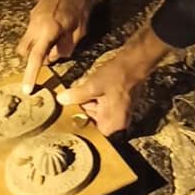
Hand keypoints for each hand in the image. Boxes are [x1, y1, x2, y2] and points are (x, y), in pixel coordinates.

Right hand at [16, 0, 97, 93]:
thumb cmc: (81, 2)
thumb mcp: (80, 28)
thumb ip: (67, 46)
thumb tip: (56, 57)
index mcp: (47, 30)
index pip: (36, 58)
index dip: (31, 75)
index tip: (26, 90)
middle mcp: (35, 24)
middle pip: (25, 51)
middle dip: (32, 59)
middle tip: (49, 59)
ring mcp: (33, 17)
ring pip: (27, 40)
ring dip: (37, 47)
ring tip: (56, 43)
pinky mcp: (35, 11)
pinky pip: (33, 30)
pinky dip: (40, 37)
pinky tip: (57, 31)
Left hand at [57, 25, 172, 135]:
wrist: (133, 62)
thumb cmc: (116, 76)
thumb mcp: (92, 85)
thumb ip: (76, 95)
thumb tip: (61, 100)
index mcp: (112, 124)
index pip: (89, 131)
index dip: (79, 119)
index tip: (70, 110)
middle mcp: (118, 123)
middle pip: (92, 120)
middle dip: (84, 106)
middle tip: (81, 93)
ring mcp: (119, 114)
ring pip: (96, 110)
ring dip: (89, 99)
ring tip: (88, 86)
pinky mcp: (119, 105)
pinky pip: (102, 104)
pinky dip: (96, 96)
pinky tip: (94, 85)